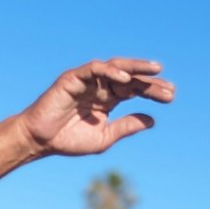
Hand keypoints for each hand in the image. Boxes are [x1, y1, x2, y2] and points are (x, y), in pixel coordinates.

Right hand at [20, 58, 174, 157]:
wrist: (38, 141)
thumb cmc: (66, 140)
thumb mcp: (104, 137)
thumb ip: (126, 127)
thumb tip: (153, 120)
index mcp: (108, 99)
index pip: (134, 90)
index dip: (152, 91)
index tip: (170, 97)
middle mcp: (100, 86)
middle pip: (130, 77)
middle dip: (150, 80)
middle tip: (168, 87)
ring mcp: (87, 80)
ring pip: (116, 67)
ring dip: (136, 67)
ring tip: (155, 70)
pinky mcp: (73, 77)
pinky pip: (94, 69)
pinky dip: (110, 71)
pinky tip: (125, 79)